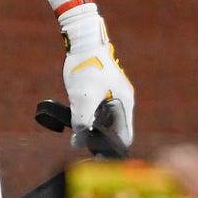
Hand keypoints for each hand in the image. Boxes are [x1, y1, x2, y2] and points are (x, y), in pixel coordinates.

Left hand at [60, 8, 134, 149]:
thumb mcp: (83, 99)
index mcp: (124, 104)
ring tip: (74, 126)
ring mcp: (111, 93)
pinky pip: (95, 107)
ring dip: (89, 124)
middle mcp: (121, 100)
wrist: (82, 39)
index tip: (97, 158)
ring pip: (102, 118)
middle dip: (97, 137)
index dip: (111, 150)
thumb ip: (82, 123)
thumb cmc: (87, 67)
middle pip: (112, 129)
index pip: (124, 137)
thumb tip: (78, 143)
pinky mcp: (100, 88)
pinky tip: (73, 112)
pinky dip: (86, 112)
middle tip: (80, 143)